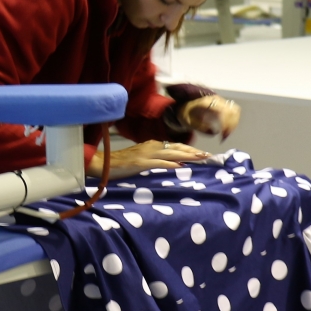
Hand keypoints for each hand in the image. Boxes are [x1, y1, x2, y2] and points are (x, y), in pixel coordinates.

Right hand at [87, 139, 210, 179]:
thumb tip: (175, 163)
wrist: (102, 163)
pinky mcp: (140, 163)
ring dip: (187, 155)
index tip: (203, 154)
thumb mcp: (142, 160)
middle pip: (177, 148)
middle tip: (208, 156)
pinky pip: (158, 163)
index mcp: (152, 145)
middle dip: (194, 152)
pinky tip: (179, 165)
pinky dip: (170, 163)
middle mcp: (151, 147)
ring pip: (171, 153)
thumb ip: (157, 160)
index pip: (176, 146)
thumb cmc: (121, 163)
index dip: (190, 149)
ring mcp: (146, 154)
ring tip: (200, 159)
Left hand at [180, 95, 240, 137]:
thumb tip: (215, 133)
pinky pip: (234, 111)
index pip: (222, 111)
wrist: (186, 104)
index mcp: (206, 102)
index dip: (225, 123)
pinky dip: (233, 121)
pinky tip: (227, 130)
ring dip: (233, 123)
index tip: (222, 134)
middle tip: (224, 137)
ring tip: (225, 134)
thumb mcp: (188, 122)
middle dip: (231, 126)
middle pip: (232, 111)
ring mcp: (221, 101)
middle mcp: (216, 99)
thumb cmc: (186, 113)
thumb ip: (200, 127)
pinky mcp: (224, 104)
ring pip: (235, 110)